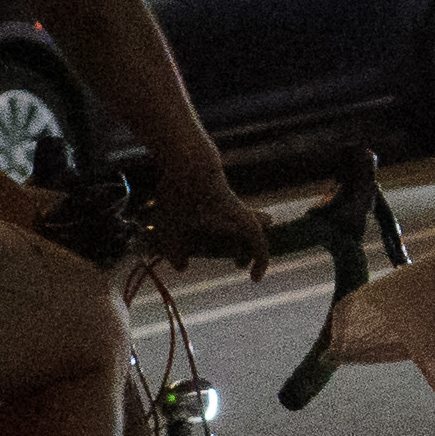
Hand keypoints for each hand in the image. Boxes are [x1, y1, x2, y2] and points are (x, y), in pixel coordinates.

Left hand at [153, 162, 273, 272]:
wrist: (185, 156)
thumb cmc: (184, 194)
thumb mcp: (174, 228)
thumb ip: (176, 251)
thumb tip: (182, 266)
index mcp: (236, 222)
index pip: (259, 244)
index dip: (260, 263)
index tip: (253, 278)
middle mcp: (236, 210)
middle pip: (256, 227)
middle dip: (249, 245)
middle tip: (236, 260)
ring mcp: (225, 197)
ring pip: (237, 218)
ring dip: (229, 234)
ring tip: (208, 245)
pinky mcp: (212, 186)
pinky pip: (219, 208)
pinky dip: (212, 220)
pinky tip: (190, 221)